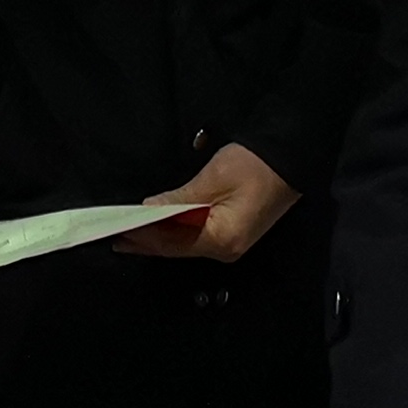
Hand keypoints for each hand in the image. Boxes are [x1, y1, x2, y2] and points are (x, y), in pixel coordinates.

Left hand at [121, 142, 298, 263]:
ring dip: (158, 237)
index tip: (117, 230)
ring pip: (185, 244)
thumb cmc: (255, 165)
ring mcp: (231, 244)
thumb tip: (149, 210)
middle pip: (177, 249)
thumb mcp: (213, 178)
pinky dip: (175, 232)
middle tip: (115, 236)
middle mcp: (226, 250)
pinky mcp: (233, 233)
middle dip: (147, 241)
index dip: (143, 236)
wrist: (291, 156)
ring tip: (131, 232)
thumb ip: (179, 200)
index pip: (171, 243)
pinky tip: (159, 227)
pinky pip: (196, 237)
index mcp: (222, 240)